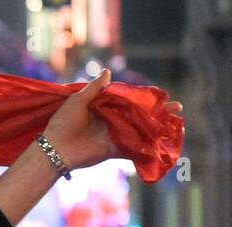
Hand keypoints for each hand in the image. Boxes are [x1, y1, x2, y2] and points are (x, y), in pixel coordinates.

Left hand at [43, 69, 183, 170]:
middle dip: (158, 112)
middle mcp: (113, 121)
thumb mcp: (78, 101)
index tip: (162, 95)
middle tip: (177, 107)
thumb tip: (108, 71)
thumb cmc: (63, 122)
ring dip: (158, 127)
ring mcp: (115, 136)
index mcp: (105, 107)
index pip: (130, 100)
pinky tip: (163, 142)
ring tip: (175, 122)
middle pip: (140, 115)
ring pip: (140, 130)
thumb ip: (95, 88)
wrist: (54, 148)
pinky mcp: (114, 149)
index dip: (145, 98)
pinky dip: (147, 146)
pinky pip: (133, 147)